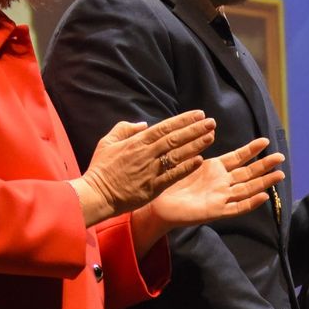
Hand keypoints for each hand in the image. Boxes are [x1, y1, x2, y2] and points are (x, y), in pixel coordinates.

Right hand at [75, 110, 214, 223]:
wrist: (97, 194)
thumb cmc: (101, 168)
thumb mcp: (107, 142)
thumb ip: (124, 129)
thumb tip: (143, 125)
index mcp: (137, 142)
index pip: (165, 127)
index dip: (183, 120)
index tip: (199, 115)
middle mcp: (146, 154)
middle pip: (175, 139)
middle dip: (195, 130)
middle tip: (212, 123)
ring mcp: (151, 170)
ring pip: (177, 155)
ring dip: (196, 145)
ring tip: (210, 137)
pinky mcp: (153, 187)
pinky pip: (173, 175)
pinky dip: (186, 167)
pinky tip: (200, 160)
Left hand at [148, 138, 283, 225]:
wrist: (157, 205)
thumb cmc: (167, 183)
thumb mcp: (183, 161)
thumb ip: (195, 149)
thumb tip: (204, 131)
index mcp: (214, 169)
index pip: (238, 157)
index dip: (251, 149)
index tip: (265, 141)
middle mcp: (221, 183)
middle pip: (248, 173)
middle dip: (264, 165)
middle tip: (280, 157)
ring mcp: (221, 198)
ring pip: (247, 189)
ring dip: (264, 183)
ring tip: (279, 174)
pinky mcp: (216, 212)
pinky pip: (236, 208)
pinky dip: (250, 203)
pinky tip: (263, 197)